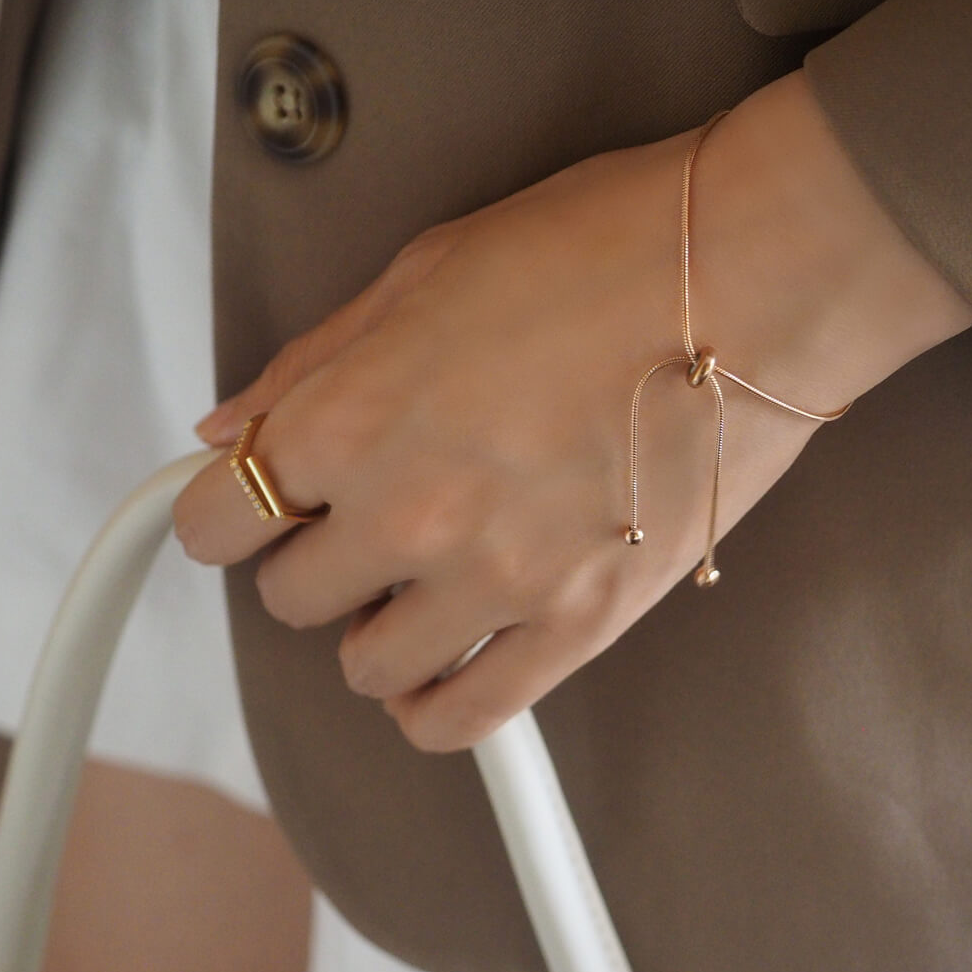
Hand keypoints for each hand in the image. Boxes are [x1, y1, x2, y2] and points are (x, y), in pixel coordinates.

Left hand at [174, 70, 971, 751]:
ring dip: (377, 631)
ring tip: (426, 581)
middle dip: (314, 562)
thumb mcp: (426, 272)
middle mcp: (409, 512)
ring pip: (366, 669)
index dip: (226, 516)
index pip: (216, 522)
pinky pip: (459, 720)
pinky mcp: (578, 625)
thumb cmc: (600, 250)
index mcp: (354, 416)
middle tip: (365, 524)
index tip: (253, 511)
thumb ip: (312, 367)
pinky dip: (433, 706)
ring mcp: (495, 580)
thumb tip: (228, 431)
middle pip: (290, 600)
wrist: (755, 276)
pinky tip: (447, 662)